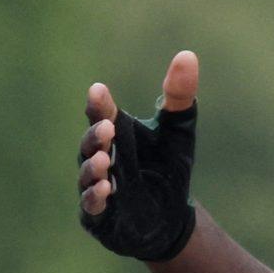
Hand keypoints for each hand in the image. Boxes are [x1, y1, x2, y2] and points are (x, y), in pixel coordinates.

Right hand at [79, 53, 199, 261]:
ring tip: (105, 161)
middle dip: (96, 136)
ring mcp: (95, 186)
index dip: (99, 105)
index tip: (99, 91)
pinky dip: (95, 198)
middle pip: (89, 143)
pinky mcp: (98, 215)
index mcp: (114, 133)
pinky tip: (106, 190)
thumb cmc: (169, 167)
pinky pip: (91, 206)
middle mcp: (98, 157)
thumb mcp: (178, 131)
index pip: (101, 114)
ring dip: (93, 168)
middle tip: (108, 128)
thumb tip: (188, 55)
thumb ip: (180, 96)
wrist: (173, 217)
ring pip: (86, 175)